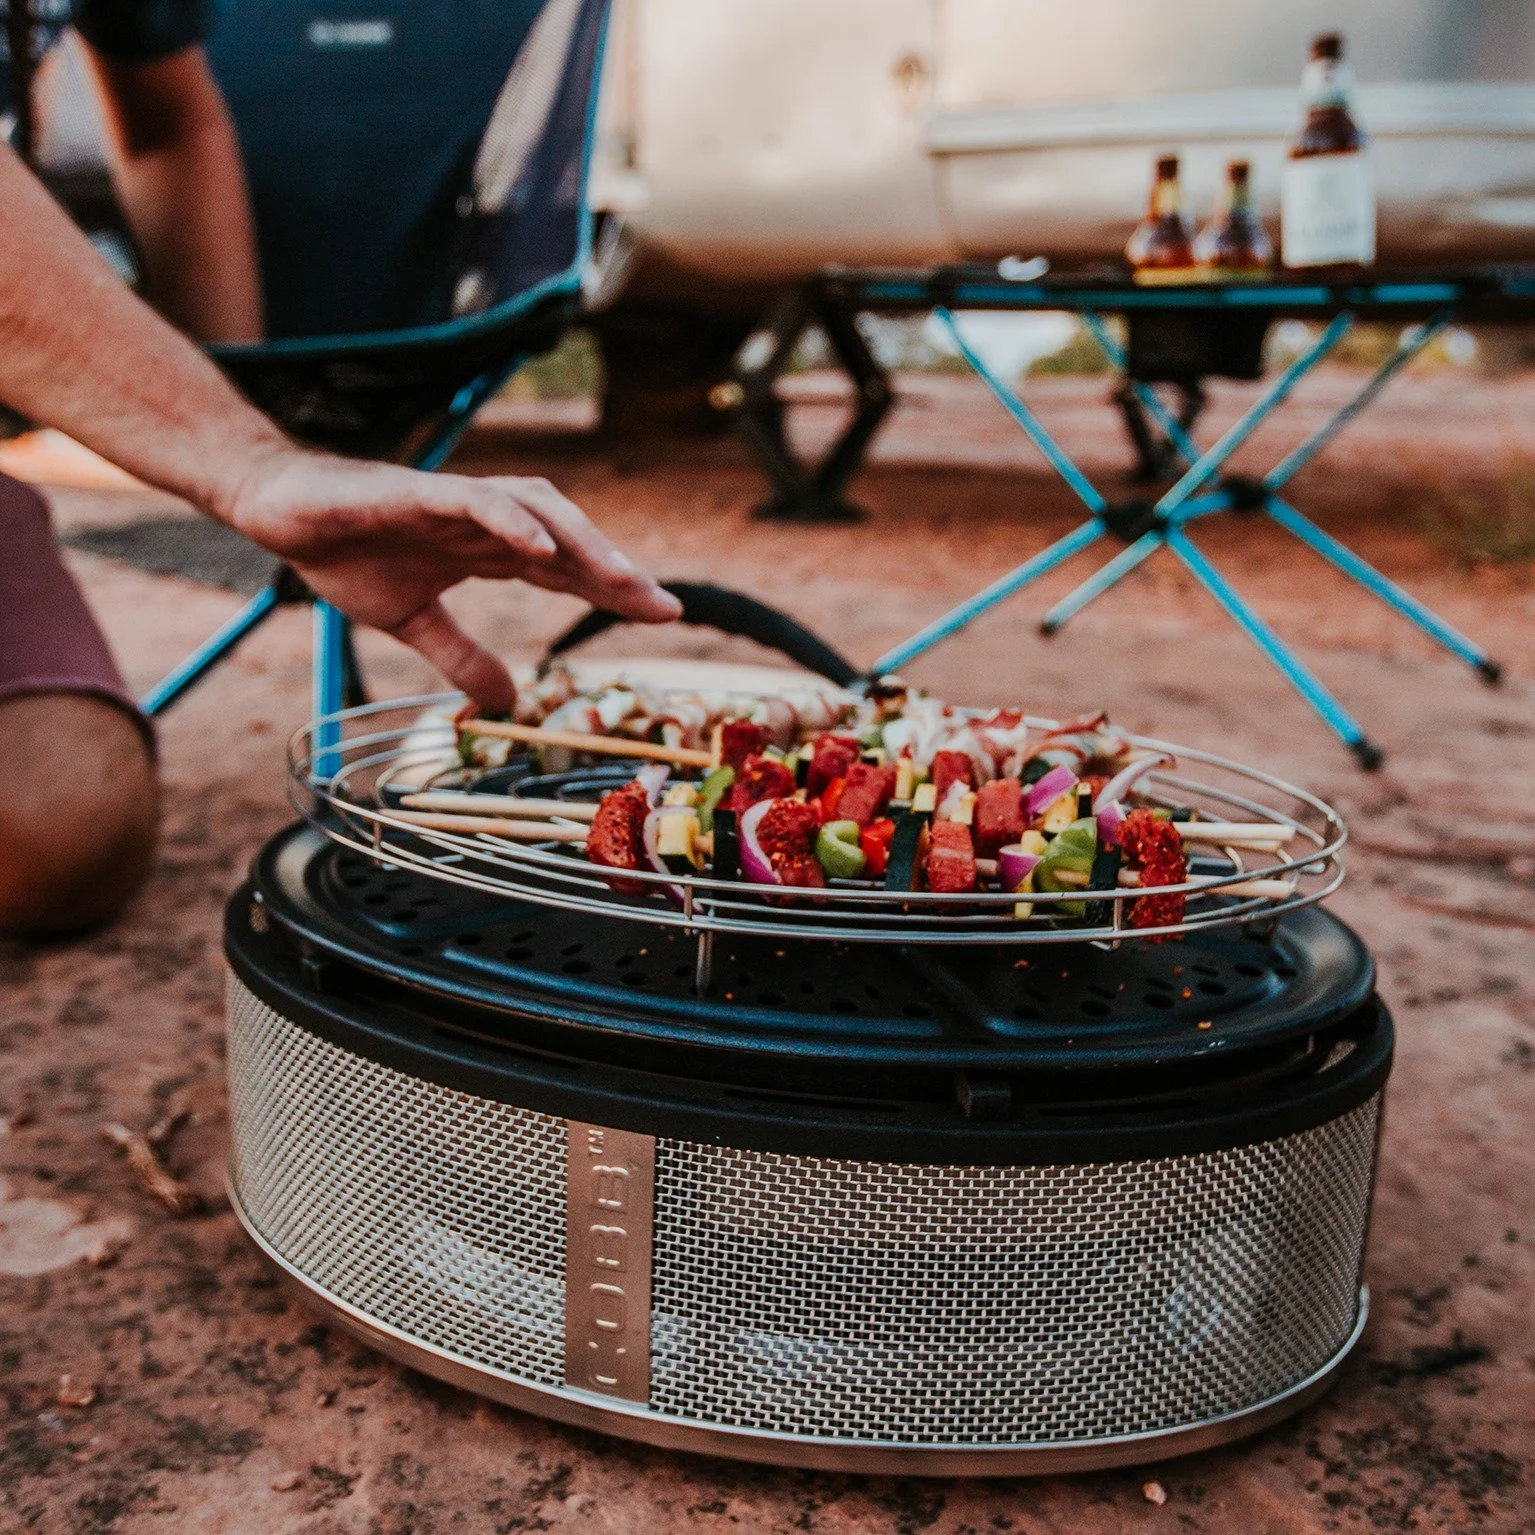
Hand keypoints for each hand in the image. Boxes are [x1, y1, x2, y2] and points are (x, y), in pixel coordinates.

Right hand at [222, 450, 680, 710]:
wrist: (277, 510)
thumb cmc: (346, 552)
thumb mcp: (414, 621)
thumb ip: (461, 656)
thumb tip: (507, 703)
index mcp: (489, 547)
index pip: (567, 567)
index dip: (613, 589)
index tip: (661, 615)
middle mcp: (484, 520)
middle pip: (568, 538)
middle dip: (617, 570)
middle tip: (663, 606)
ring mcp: (453, 501)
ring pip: (536, 509)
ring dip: (581, 541)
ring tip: (619, 577)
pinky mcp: (415, 490)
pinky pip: (474, 500)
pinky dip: (512, 520)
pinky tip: (542, 547)